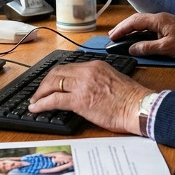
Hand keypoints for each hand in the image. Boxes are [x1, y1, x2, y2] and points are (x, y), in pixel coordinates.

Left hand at [28, 61, 153, 134]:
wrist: (139, 107)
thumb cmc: (131, 99)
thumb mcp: (113, 80)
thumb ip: (97, 80)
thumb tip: (85, 89)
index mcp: (96, 65)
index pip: (68, 67)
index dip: (55, 76)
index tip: (50, 83)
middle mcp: (87, 71)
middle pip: (57, 72)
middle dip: (44, 83)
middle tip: (38, 92)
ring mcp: (82, 85)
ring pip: (52, 83)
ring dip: (40, 93)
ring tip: (34, 101)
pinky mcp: (79, 100)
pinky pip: (53, 100)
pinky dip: (41, 103)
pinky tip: (36, 108)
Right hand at [110, 12, 174, 60]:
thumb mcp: (166, 48)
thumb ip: (147, 48)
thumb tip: (132, 48)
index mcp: (159, 20)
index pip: (135, 22)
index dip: (122, 29)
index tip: (112, 36)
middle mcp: (160, 18)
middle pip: (137, 20)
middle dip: (123, 27)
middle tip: (112, 35)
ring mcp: (164, 21)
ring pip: (142, 22)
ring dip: (130, 28)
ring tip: (120, 36)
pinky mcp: (167, 27)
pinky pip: (148, 26)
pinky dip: (139, 31)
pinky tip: (135, 37)